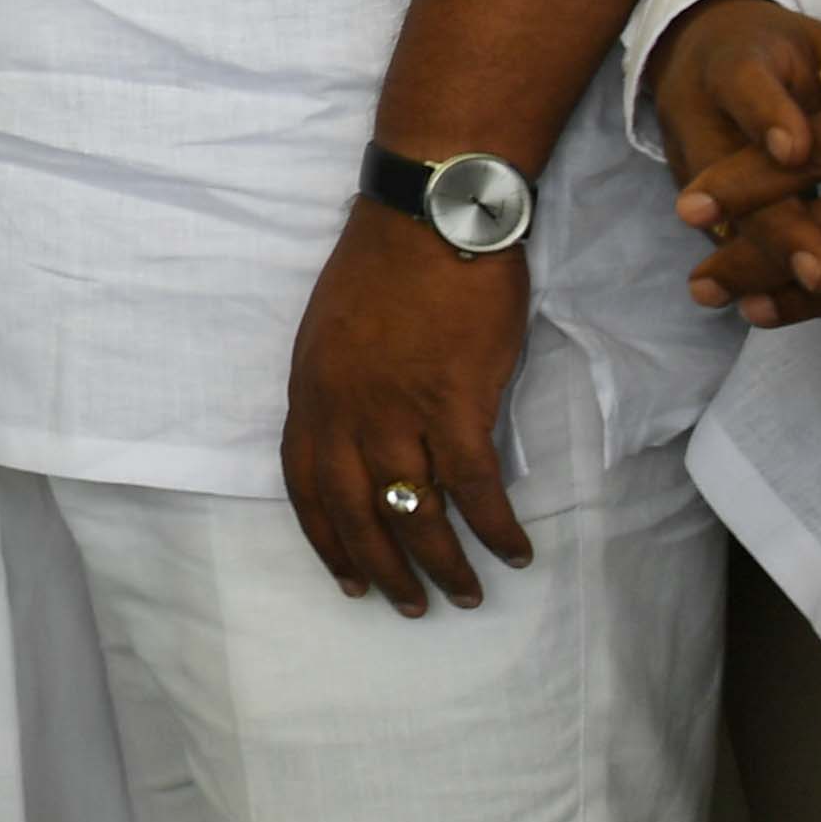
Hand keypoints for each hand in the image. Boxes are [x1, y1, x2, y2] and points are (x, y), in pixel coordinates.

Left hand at [280, 199, 537, 616]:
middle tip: (411, 606)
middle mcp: (344, 411)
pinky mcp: (455, 403)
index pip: (306, 487)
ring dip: (443, 563)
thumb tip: (355, 438)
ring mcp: (397, 410)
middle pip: (356, 513)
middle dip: (383, 570)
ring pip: (415, 512)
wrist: (430, 215)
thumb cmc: (386, 264)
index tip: (348, 579)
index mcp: (309, 393)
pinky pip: (473, 487)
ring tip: (467, 595)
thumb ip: (336, 389)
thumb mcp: (331, 331)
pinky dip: (495, 527)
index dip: (326, 540)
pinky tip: (515, 551)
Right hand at [658, 0, 820, 328]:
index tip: (796, 149)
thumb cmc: (782, 57)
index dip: (767, 118)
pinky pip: (766, 264)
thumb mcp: (817, 46)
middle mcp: (709, 134)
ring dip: (810, 280)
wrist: (702, 65)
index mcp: (733, 71)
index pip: (743, 91)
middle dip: (790, 235)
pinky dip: (818, 299)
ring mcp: (708, 188)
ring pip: (754, 240)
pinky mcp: (724, 224)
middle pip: (744, 191)